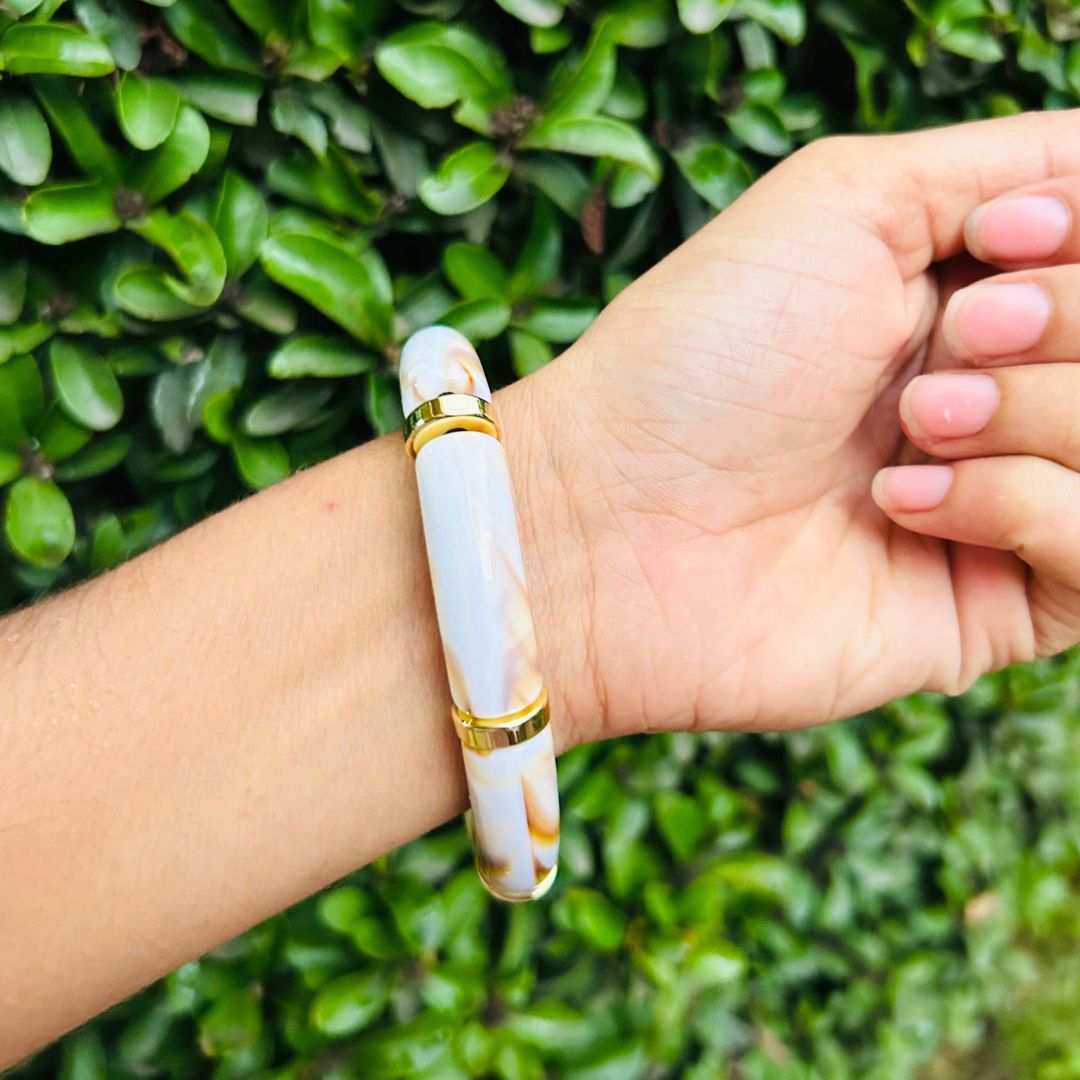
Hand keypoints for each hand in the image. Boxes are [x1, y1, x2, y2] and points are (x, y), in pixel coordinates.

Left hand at [508, 110, 1079, 745]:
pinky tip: (901, 504)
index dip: (1075, 249)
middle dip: (1058, 326)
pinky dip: (1019, 507)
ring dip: (1034, 415)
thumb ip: (1008, 167)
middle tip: (933, 356)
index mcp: (974, 292)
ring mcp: (1004, 503)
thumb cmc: (704, 354)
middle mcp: (999, 394)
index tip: (989, 246)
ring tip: (906, 433)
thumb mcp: (847, 200)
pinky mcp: (996, 606)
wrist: (613, 522)